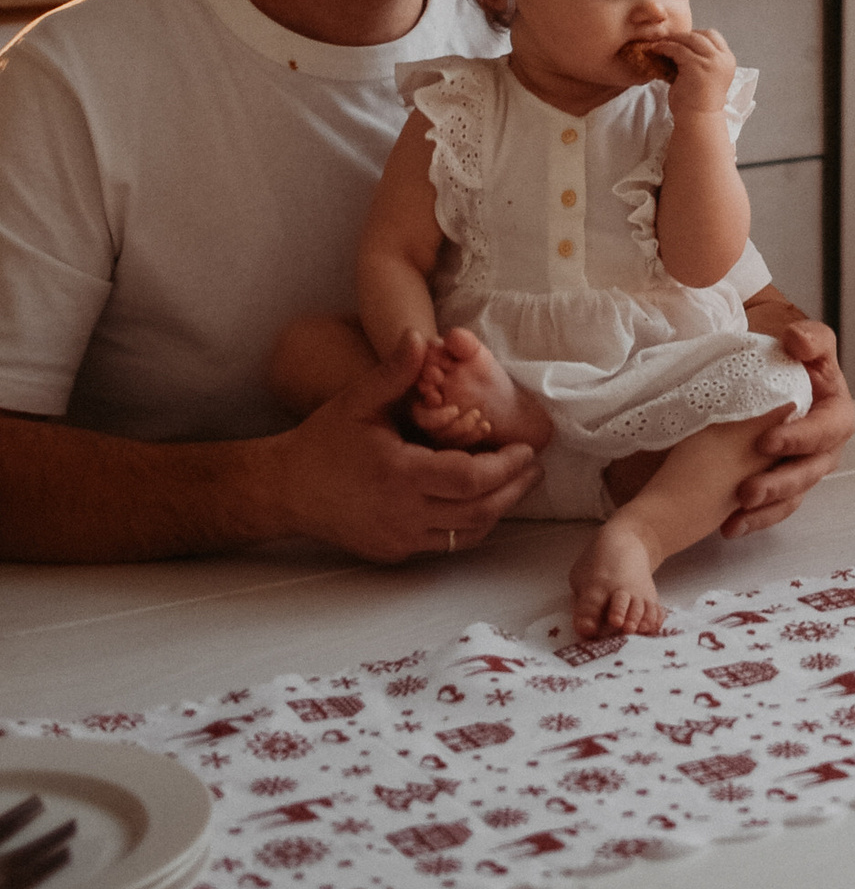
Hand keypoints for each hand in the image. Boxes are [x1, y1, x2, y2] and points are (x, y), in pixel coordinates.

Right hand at [269, 333, 540, 563]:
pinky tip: (481, 502)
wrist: (286, 490)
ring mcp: (398, 538)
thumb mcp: (357, 401)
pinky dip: (469, 525)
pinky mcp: (394, 552)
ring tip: (516, 484)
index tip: (526, 450)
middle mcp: (401, 513)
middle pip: (478, 511)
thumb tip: (422, 336)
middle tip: (534, 468)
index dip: (506, 466)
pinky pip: (444, 543)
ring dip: (497, 510)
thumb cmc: (323, 441)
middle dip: (514, 489)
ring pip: (465, 534)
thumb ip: (394, 372)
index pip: (470, 479)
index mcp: (398, 474)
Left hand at [641, 19, 739, 114]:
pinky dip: (665, 47)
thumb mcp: (706, 76)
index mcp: (728, 60)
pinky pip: (677, 49)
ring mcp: (711, 62)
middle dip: (683, 35)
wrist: (698, 120)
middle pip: (702, 35)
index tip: (681, 40)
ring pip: (689, 39)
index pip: (713, 36)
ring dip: (672, 39)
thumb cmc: (698, 102)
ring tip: (659, 44)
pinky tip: (656, 50)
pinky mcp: (696, 66)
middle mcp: (723, 59)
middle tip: (666, 38)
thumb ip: (700, 60)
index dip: (696, 35)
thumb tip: (680, 46)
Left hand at [723, 295, 854, 537]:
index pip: (827, 430)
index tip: (766, 441)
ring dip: (767, 509)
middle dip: (780, 484)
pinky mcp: (783, 487)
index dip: (801, 439)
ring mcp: (804, 470)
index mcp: (836, 413)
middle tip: (748, 489)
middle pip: (810, 472)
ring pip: (793, 497)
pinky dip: (753, 520)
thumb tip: (797, 343)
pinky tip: (730, 526)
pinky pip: (774, 510)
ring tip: (736, 514)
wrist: (769, 374)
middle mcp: (826, 447)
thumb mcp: (805, 342)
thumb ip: (810, 339)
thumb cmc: (790, 359)